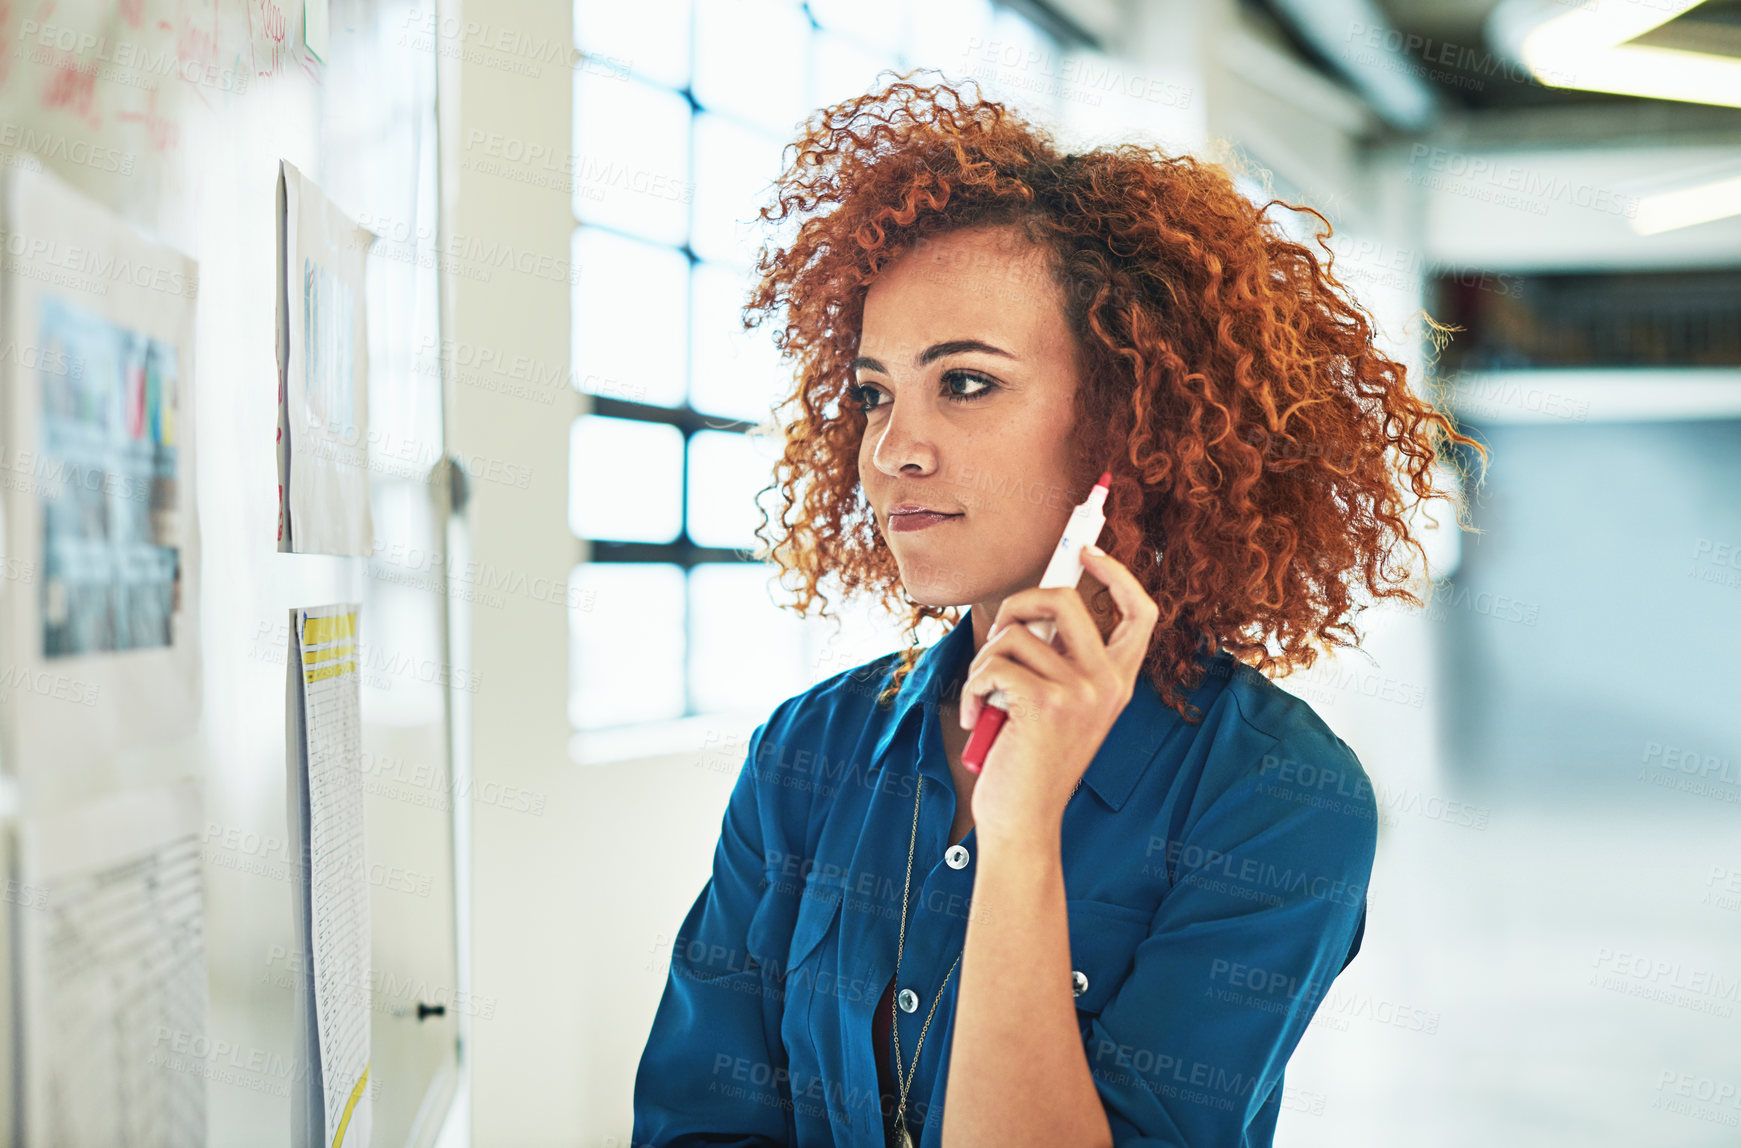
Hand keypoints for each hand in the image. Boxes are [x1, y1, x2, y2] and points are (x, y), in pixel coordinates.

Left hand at [958, 545, 1159, 848]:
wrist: (1022, 821)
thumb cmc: (1030, 760)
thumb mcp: (1056, 704)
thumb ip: (1058, 659)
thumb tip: (1031, 606)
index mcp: (1118, 682)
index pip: (1141, 613)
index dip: (1117, 574)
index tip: (1086, 552)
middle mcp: (1108, 684)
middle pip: (1066, 599)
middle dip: (1020, 602)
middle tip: (1001, 633)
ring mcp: (1082, 693)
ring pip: (1016, 635)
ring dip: (985, 663)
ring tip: (985, 699)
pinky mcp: (1046, 704)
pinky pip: (993, 665)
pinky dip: (972, 689)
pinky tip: (977, 720)